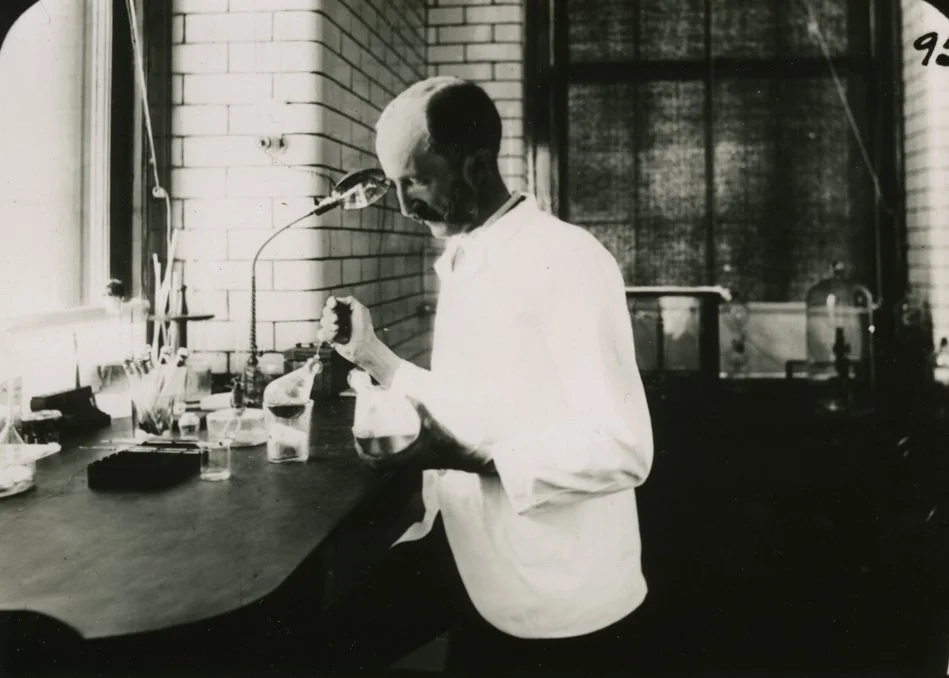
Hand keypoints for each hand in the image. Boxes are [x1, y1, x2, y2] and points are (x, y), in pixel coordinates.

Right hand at [318, 296, 375, 364]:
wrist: (363, 346)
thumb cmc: (364, 328)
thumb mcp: (361, 309)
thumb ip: (350, 300)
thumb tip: (336, 300)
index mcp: (345, 310)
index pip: (332, 303)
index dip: (331, 303)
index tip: (333, 305)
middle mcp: (339, 318)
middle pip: (326, 311)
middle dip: (330, 315)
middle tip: (337, 320)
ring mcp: (334, 328)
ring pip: (323, 322)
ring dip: (330, 326)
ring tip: (338, 329)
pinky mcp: (330, 338)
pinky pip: (321, 334)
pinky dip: (327, 335)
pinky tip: (335, 336)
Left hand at [356, 399, 495, 474]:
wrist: (464, 459)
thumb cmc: (448, 444)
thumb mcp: (433, 423)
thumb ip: (420, 407)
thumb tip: (408, 391)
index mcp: (404, 458)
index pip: (374, 461)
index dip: (361, 450)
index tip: (357, 435)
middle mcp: (404, 463)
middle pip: (375, 463)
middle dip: (364, 449)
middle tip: (361, 433)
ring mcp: (410, 463)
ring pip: (384, 462)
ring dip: (375, 450)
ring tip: (371, 434)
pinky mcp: (416, 460)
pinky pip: (394, 459)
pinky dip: (387, 451)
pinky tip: (391, 437)